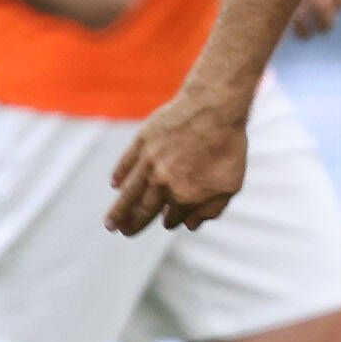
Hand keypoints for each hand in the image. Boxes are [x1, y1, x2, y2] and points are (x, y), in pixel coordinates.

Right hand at [107, 88, 251, 232]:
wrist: (214, 109)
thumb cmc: (227, 147)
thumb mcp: (230, 184)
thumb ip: (211, 208)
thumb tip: (189, 225)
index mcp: (184, 196)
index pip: (172, 217)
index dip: (170, 221)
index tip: (167, 222)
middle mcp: (162, 183)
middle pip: (144, 209)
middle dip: (134, 223)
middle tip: (124, 232)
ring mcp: (148, 162)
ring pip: (129, 192)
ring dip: (118, 210)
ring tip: (109, 224)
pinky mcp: (142, 142)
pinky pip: (126, 163)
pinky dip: (120, 175)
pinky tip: (116, 184)